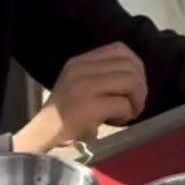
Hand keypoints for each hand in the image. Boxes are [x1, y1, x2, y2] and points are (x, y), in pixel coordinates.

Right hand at [14, 44, 148, 152]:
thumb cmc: (67, 113)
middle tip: (134, 104)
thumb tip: (136, 73)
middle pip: (130, 66)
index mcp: (80, 61)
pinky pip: (124, 104)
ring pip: (131, 82)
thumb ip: (102, 73)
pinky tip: (116, 120)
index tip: (134, 85)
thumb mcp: (80, 83)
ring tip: (128, 112)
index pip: (120, 49)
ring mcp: (84, 86)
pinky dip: (127, 114)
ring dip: (136, 100)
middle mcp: (81, 68)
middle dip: (141, 87)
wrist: (44, 134)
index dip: (136, 66)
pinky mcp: (88, 106)